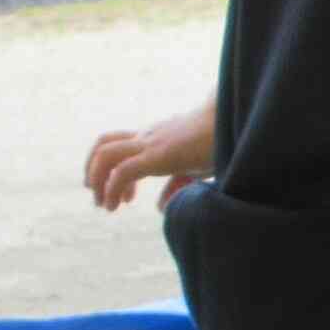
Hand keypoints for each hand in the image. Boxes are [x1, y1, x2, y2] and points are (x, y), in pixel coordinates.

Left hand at [83, 98, 216, 211]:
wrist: (235, 122)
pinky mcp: (158, 155)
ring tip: (102, 202)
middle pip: (104, 144)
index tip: (125, 199)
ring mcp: (151, 144)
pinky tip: (117, 205)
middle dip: (93, 171)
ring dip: (96, 179)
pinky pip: (123, 171)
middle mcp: (148, 137)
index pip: (120, 147)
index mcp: (156, 139)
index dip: (112, 173)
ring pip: (105, 153)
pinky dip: (112, 189)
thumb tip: (158, 206)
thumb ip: (176, 185)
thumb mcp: (195, 168)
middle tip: (97, 196)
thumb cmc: (222, 143)